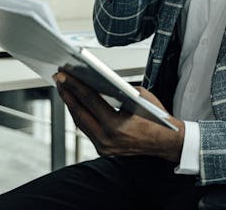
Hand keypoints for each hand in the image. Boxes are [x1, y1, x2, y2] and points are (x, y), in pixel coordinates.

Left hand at [53, 70, 184, 162]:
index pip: (89, 100)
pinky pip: (87, 130)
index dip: (74, 85)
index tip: (63, 75)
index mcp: (116, 125)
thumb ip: (118, 89)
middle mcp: (107, 139)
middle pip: (79, 113)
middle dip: (67, 94)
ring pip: (80, 123)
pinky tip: (76, 104)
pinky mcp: (104, 149)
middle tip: (59, 79)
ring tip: (65, 89)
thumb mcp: (139, 96)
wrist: (166, 141)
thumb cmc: (156, 117)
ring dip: (71, 105)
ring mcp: (104, 147)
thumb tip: (97, 80)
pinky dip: (81, 115)